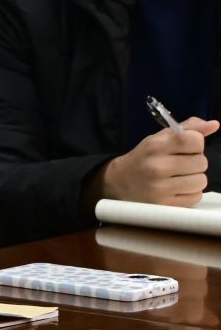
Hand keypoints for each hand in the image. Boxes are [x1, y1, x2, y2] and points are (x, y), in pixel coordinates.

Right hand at [100, 118, 216, 205]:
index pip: (194, 140)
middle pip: (201, 162)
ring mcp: (160, 187)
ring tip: (179, 177)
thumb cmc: (144, 158)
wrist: (119, 183)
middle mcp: (157, 166)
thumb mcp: (159, 139)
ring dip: (194, 179)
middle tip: (180, 164)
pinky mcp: (164, 204)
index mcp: (155, 146)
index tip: (187, 147)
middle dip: (195, 162)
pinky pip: (196, 196)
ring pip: (201, 181)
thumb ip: (187, 129)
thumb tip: (214, 125)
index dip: (196, 143)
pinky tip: (177, 189)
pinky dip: (190, 193)